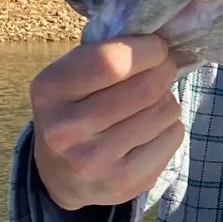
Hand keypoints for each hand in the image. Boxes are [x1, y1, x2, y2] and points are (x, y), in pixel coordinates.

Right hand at [29, 36, 183, 210]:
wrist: (63, 174)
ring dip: (167, 99)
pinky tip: (152, 129)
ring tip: (151, 102)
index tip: (157, 47)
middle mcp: (67, 130)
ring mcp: (96, 161)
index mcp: (50, 91)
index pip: (111, 62)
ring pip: (164, 111)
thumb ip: (105, 55)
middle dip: (164, 70)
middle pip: (144, 89)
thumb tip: (161, 38)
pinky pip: (172, 137)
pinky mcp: (125, 182)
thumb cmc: (74, 110)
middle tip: (164, 68)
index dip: (146, 50)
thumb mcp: (71, 77)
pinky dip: (170, 126)